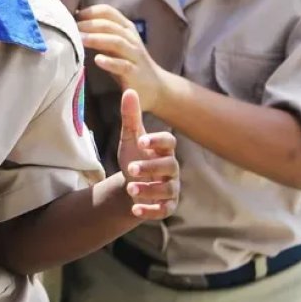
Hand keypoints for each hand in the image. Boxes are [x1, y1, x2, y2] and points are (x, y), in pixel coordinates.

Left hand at [78, 5, 167, 112]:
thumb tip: (75, 23)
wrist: (156, 86)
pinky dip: (110, 62)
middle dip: (90, 24)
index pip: (109, 12)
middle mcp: (131, 38)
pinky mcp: (135, 73)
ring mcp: (135, 56)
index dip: (91, 11)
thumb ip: (101, 33)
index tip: (73, 15)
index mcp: (126, 28)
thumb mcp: (116, 44)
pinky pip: (123, 65)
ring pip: (117, 42)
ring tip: (80, 39)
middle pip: (110, 25)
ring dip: (97, 39)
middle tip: (71, 27)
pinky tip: (97, 60)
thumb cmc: (129, 62)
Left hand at [116, 89, 179, 219]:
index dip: (157, 141)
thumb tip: (129, 90)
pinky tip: (135, 210)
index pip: (169, 142)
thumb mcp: (129, 138)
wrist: (131, 184)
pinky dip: (150, 211)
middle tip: (130, 169)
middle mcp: (171, 168)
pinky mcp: (167, 205)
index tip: (141, 141)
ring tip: (130, 188)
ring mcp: (171, 188)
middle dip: (150, 168)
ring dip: (149, 190)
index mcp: (164, 150)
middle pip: (169, 167)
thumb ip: (130, 117)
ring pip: (168, 190)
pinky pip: (164, 210)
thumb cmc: (134, 157)